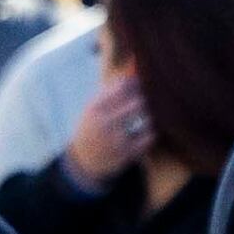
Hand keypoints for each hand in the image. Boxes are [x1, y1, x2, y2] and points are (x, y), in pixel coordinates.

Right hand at [63, 72, 150, 188]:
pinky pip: (149, 137)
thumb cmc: (93, 126)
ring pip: (146, 120)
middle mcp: (104, 123)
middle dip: (143, 100)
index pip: (122, 87)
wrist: (84, 161)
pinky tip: (143, 132)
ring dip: (147, 117)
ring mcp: (116, 140)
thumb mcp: (93, 107)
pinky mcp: (127, 154)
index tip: (138, 83)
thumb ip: (110, 90)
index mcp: (95, 108)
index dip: (134, 83)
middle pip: (138, 102)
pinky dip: (149, 133)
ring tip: (143, 117)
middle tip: (144, 101)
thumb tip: (132, 72)